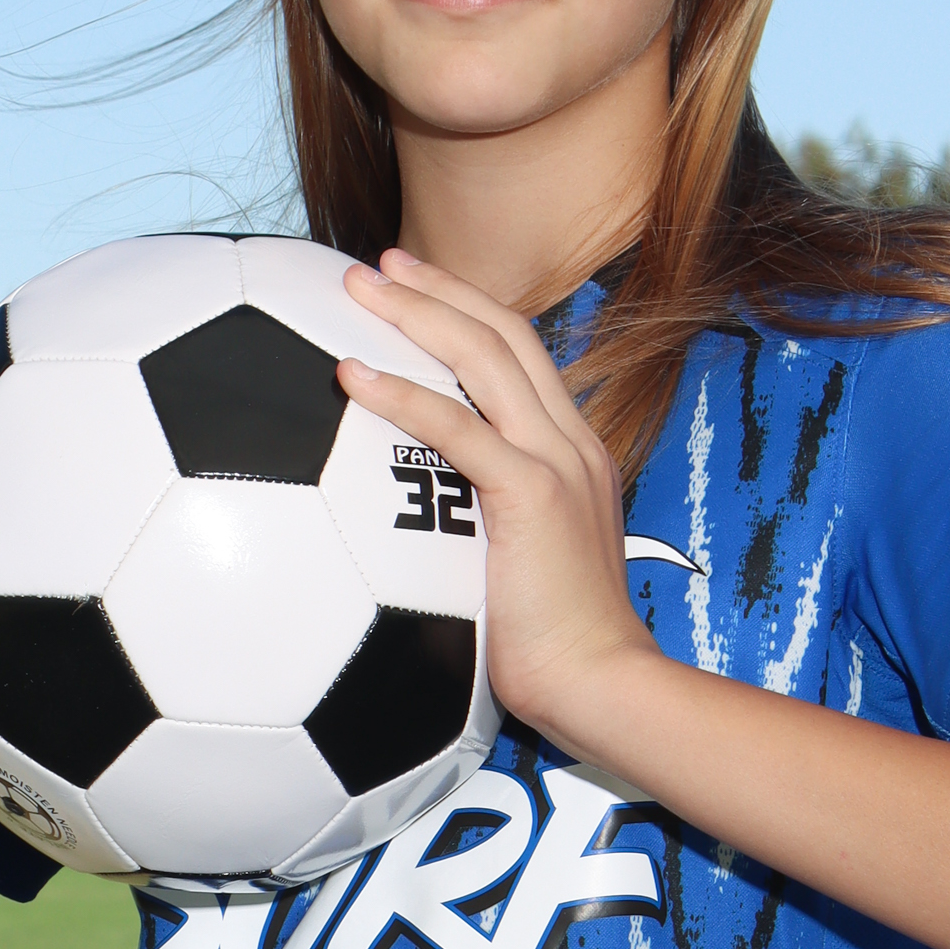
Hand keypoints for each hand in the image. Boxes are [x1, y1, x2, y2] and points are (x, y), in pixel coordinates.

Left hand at [339, 250, 655, 754]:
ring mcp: (555, 461)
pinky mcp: (532, 493)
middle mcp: (568, 442)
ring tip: (358, 288)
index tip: (414, 288)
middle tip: (379, 264)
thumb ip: (480, 529)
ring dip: (417, 313)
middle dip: (438, 288)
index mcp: (570, 453)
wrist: (600, 683)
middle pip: (504, 333)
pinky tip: (349, 375)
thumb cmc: (553, 648)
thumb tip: (411, 530)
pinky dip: (401, 394)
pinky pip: (457, 427)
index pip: (521, 357)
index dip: (467, 312)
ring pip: (484, 356)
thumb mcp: (520, 568)